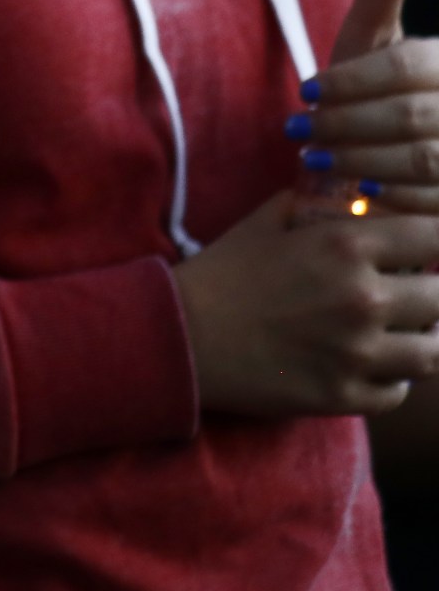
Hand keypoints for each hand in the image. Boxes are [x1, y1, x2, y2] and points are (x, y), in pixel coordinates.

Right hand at [175, 191, 438, 414]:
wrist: (178, 335)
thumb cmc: (220, 274)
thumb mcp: (263, 222)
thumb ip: (312, 203)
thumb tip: (348, 195)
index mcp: (345, 246)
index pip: (433, 236)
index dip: (436, 240)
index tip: (428, 248)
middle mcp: (362, 299)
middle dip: (433, 291)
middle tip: (416, 292)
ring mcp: (356, 353)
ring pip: (432, 352)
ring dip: (425, 339)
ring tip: (408, 333)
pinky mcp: (343, 395)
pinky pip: (399, 392)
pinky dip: (394, 379)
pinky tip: (376, 367)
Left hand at [297, 0, 438, 211]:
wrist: (388, 160)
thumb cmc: (371, 95)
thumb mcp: (371, 44)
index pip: (404, 68)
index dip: (350, 82)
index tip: (305, 93)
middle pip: (409, 114)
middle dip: (346, 125)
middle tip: (299, 134)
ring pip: (424, 159)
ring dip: (362, 161)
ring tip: (318, 162)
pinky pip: (435, 203)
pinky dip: (393, 198)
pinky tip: (359, 194)